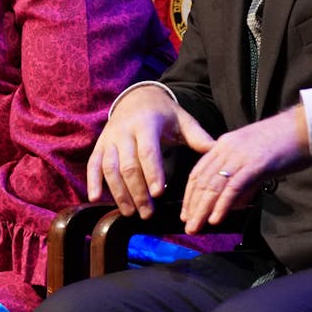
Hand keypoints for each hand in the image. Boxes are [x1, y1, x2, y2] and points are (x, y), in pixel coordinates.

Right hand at [87, 85, 214, 218]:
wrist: (137, 98)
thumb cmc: (164, 114)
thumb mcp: (182, 120)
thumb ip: (198, 136)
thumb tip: (218, 151)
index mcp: (146, 123)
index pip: (148, 151)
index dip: (152, 173)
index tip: (158, 194)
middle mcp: (124, 131)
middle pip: (128, 165)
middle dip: (137, 191)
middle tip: (148, 213)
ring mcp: (109, 139)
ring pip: (109, 168)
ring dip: (119, 192)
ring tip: (130, 213)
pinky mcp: (100, 145)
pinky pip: (93, 164)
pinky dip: (93, 181)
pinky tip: (95, 199)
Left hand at [181, 106, 310, 233]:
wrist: (305, 127)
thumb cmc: (285, 144)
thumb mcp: (255, 159)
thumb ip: (243, 180)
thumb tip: (234, 204)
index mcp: (224, 145)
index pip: (199, 172)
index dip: (190, 194)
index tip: (187, 212)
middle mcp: (227, 149)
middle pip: (202, 181)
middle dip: (193, 206)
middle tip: (188, 226)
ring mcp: (240, 156)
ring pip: (213, 186)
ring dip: (202, 210)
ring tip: (196, 227)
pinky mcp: (255, 165)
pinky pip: (233, 187)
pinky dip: (222, 205)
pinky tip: (215, 219)